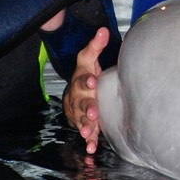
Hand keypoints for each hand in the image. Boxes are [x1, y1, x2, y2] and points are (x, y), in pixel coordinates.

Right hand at [63, 27, 110, 153]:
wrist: (75, 94)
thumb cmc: (86, 75)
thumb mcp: (89, 59)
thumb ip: (96, 46)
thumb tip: (104, 30)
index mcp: (81, 80)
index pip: (82, 78)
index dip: (87, 80)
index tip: (93, 80)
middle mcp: (78, 97)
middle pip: (81, 101)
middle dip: (87, 107)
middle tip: (93, 111)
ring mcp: (79, 112)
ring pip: (81, 119)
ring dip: (85, 125)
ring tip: (88, 131)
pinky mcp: (84, 124)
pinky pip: (86, 134)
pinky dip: (89, 142)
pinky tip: (92, 149)